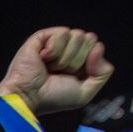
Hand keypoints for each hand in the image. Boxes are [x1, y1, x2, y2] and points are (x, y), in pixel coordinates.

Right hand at [0, 27, 114, 115]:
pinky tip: (43, 58)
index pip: (97, 47)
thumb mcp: (85, 93)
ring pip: (77, 35)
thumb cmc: (52, 98)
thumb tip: (98, 47)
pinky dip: (54, 50)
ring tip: (51, 67)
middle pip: (90, 39)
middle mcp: (68, 49)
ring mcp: (55, 42)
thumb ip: (103, 73)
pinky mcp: (42, 37)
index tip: (74, 76)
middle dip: (78, 59)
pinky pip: (62, 33)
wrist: (29, 97)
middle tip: (61, 72)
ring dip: (65, 57)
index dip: (91, 62)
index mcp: (79, 61)